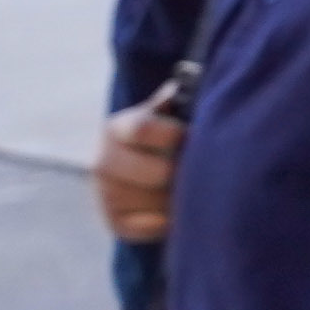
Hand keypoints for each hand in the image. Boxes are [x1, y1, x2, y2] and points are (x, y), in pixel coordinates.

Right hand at [92, 95, 183, 244]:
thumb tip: (190, 82)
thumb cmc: (168, 134)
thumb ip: (177, 98)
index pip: (144, 129)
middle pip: (158, 173)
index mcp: (118, 128)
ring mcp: (104, 193)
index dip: (176, 135)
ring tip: (195, 188)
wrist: (144, 169)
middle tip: (206, 170)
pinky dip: (171, 222)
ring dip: (183, 199)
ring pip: (157, 203)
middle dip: (187, 173)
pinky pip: (150, 228)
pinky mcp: (113, 221)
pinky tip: (179, 209)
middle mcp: (103, 160)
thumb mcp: (168, 111)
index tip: (198, 137)